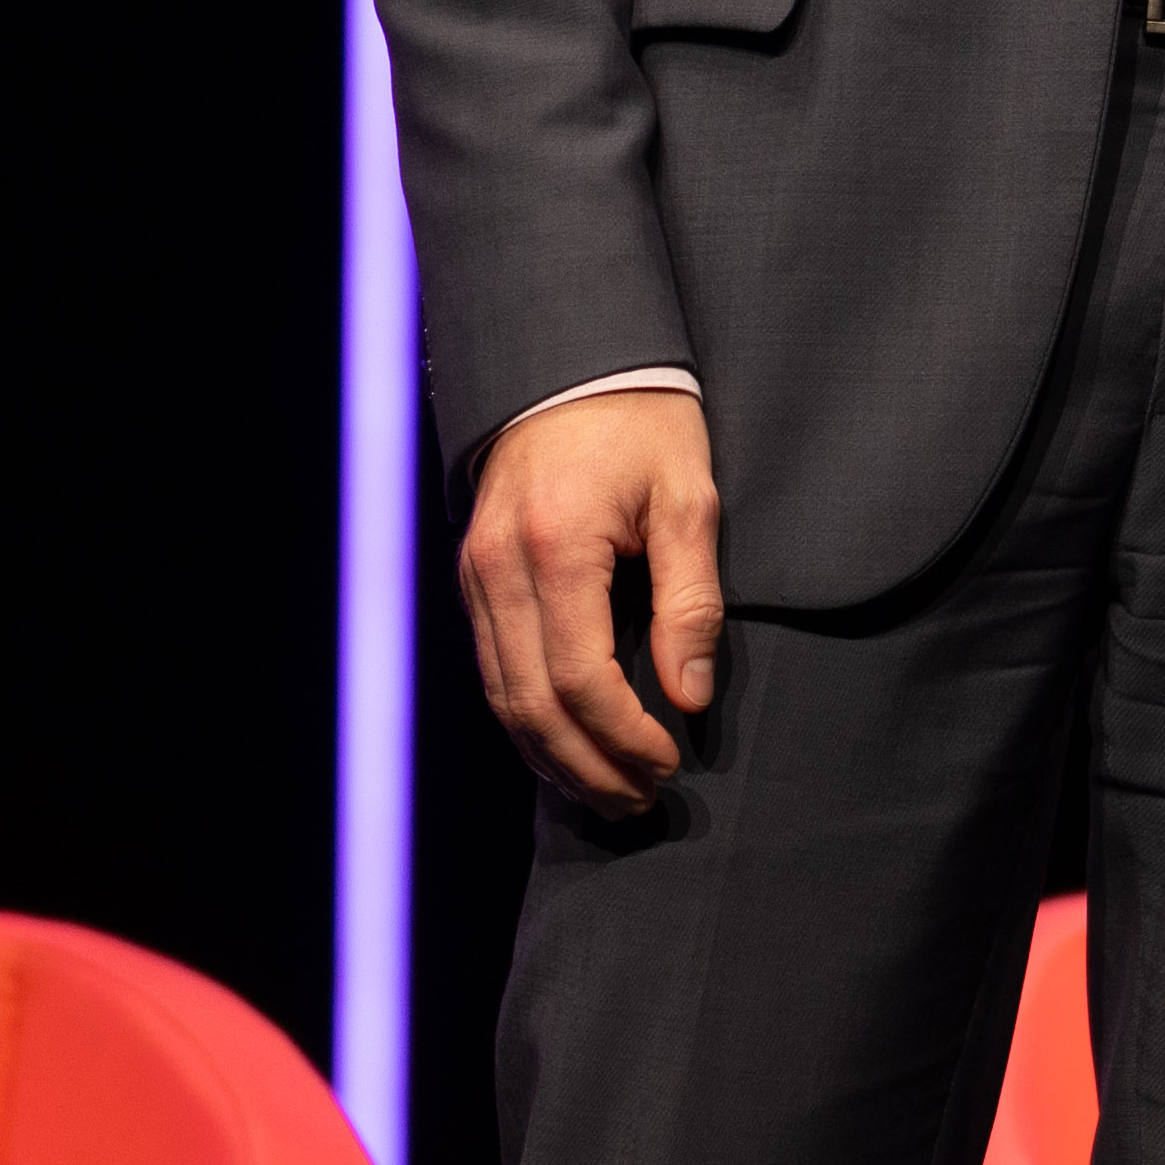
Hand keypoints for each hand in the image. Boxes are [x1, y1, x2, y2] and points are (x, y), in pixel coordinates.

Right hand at [458, 390, 723, 811]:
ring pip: (500, 698)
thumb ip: (691, 600)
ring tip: (609, 791)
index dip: (623, 735)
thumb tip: (689, 695)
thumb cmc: (644, 423)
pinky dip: (527, 719)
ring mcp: (475, 578)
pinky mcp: (473, 578)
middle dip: (586, 765)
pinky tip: (566, 746)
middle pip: (530, 705)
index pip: (579, 680)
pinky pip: (493, 669)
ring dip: (552, 756)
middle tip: (641, 801)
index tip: (670, 762)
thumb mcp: (689, 499)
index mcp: (554, 551)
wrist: (571, 364)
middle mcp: (497, 573)